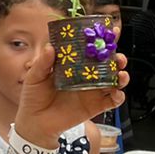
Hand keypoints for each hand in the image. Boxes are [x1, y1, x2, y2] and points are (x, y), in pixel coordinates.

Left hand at [12, 42, 127, 142]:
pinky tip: (116, 93)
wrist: (35, 123)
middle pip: (107, 63)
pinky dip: (118, 96)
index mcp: (74, 65)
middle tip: (118, 56)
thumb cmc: (33, 97)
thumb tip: (50, 47)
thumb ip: (43, 63)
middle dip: (117, 57)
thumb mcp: (34, 77)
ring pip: (114, 80)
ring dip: (121, 75)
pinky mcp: (95, 106)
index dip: (101, 40)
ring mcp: (92, 91)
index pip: (90, 49)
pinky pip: (112, 101)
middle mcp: (86, 76)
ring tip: (120, 74)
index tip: (110, 30)